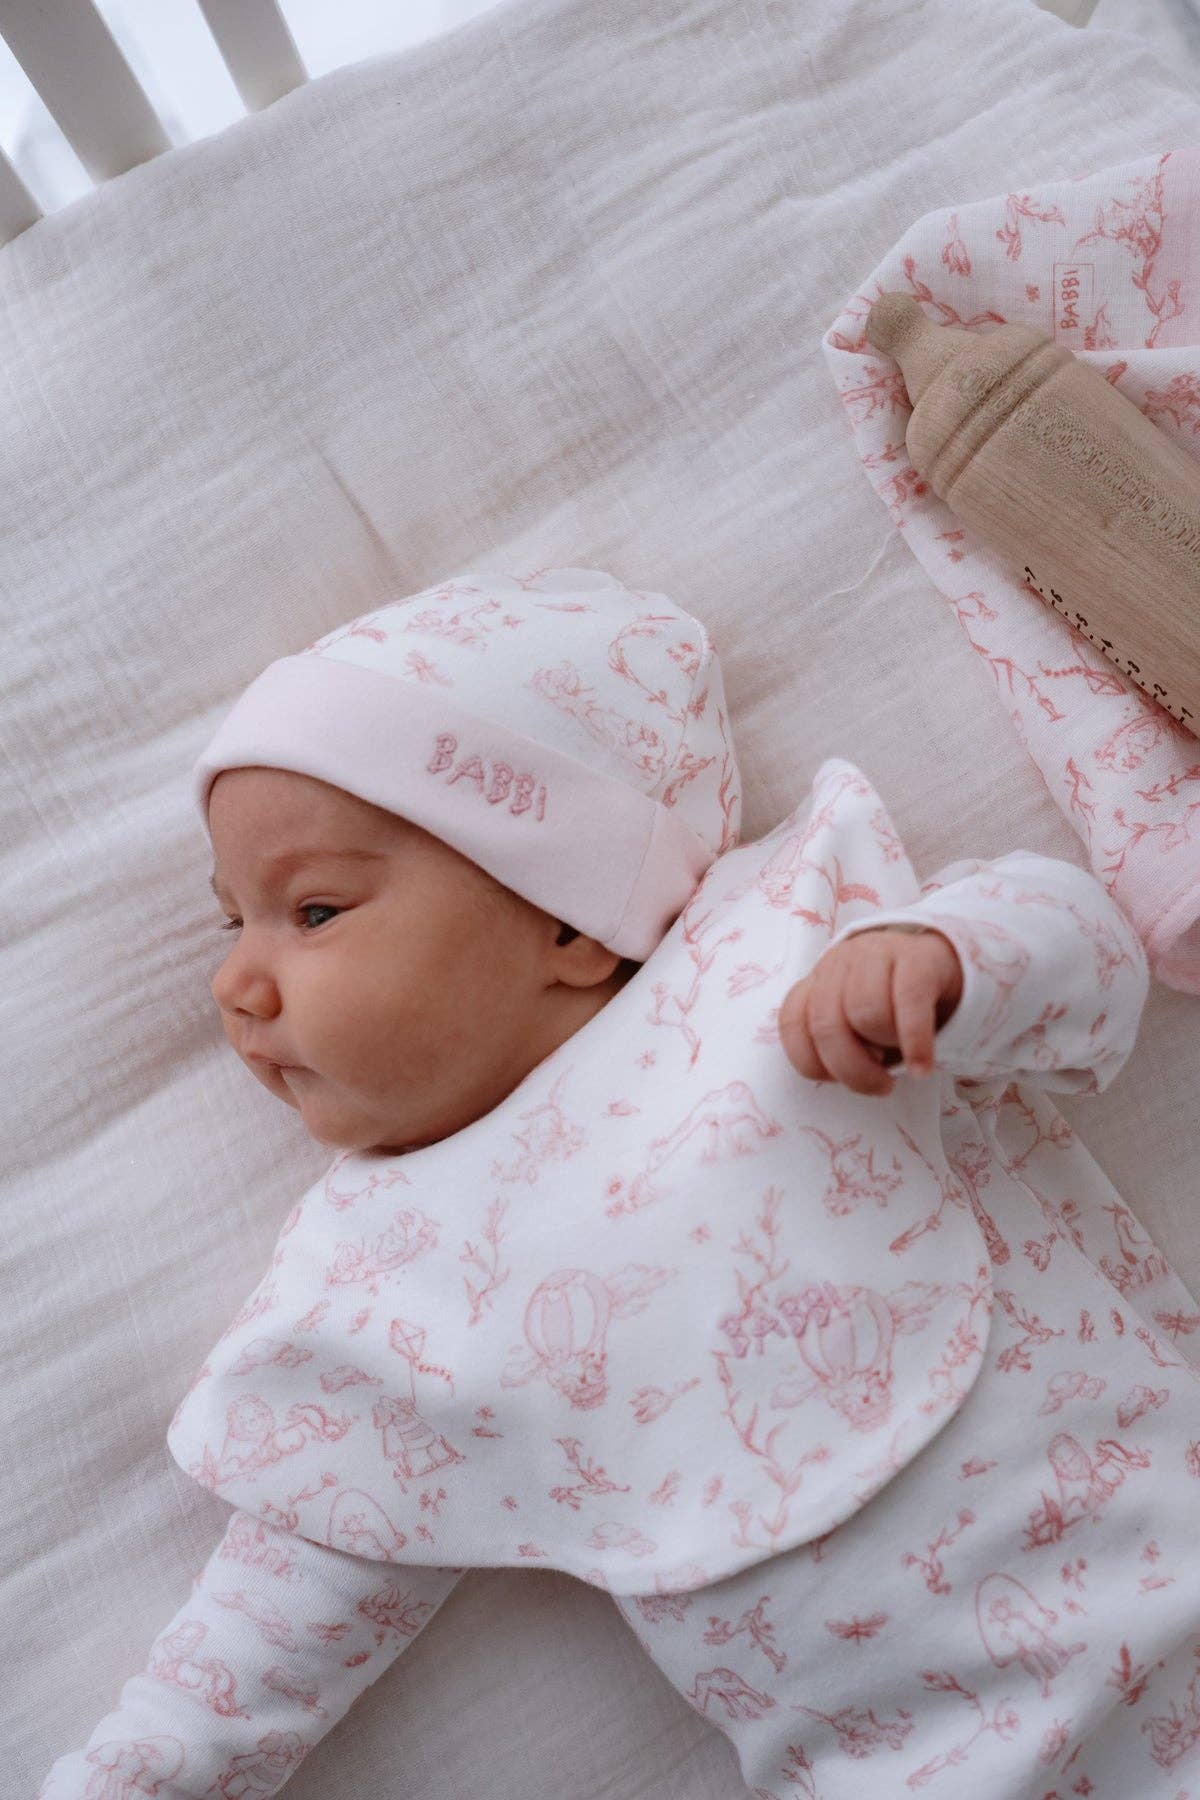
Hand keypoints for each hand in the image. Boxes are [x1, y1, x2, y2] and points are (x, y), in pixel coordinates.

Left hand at [778, 927, 963, 1096]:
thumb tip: (840, 1075)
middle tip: (879, 1085)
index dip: (812, 1062)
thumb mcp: (856, 1024)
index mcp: (817, 980)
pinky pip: (910, 1002)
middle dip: (852, 1069)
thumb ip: (838, 1042)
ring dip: (885, 1045)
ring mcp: (877, 954)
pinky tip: (922, 1067)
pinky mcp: (917, 958)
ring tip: (903, 1054)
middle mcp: (840, 962)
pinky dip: (915, 1042)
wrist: (942, 963)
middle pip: (827, 1024)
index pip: (793, 1023)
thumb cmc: (892, 1006)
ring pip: (866, 1011)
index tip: (838, 1080)